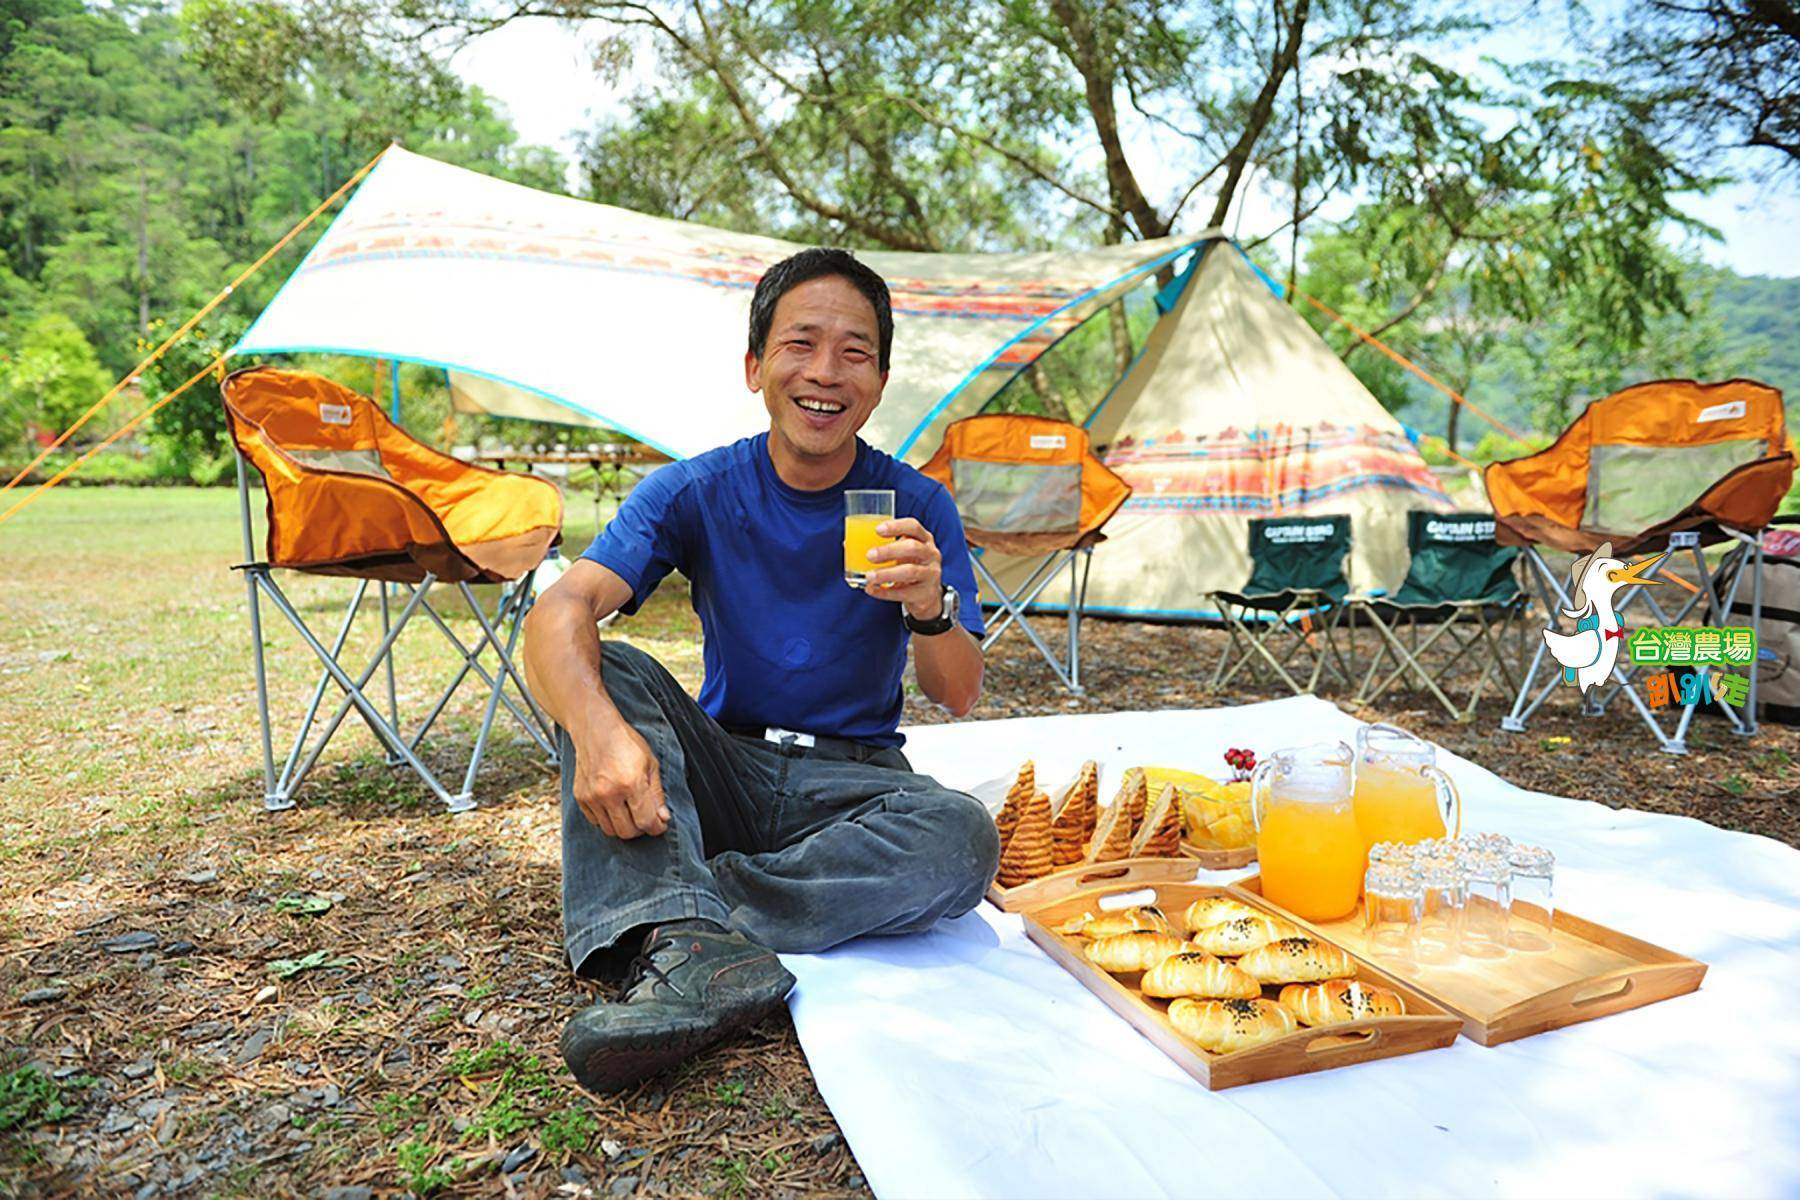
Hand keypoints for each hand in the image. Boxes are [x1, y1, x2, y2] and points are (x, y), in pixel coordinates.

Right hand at [572, 719, 669, 838]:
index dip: (656, 828)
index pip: (646, 821)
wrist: (595, 730)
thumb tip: (663, 818)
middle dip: (640, 829)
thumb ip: (657, 794)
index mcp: (631, 783)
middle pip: (627, 832)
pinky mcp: (580, 797)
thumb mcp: (650, 764)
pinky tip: (614, 807)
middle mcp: (609, 793)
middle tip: (645, 818)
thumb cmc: (626, 743)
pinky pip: (595, 822)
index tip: (660, 825)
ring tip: (630, 812)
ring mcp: (592, 797)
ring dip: (623, 826)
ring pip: (610, 830)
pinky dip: (607, 820)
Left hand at [864, 517, 944, 619]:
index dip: (896, 526)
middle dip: (889, 551)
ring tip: (869, 576)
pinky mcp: (925, 593)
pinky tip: (871, 590)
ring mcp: (930, 574)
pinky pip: (904, 593)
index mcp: (924, 539)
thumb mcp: (903, 553)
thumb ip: (884, 546)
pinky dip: (885, 592)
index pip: (913, 527)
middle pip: (912, 548)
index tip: (877, 530)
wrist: (928, 596)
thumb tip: (848, 543)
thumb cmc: (910, 566)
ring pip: (910, 571)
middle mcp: (931, 554)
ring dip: (886, 573)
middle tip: (869, 555)